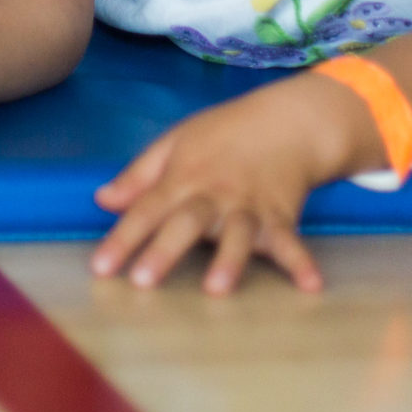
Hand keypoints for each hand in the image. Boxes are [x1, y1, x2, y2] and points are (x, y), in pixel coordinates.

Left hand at [90, 81, 335, 294]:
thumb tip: (102, 200)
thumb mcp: (175, 142)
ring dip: (228, 261)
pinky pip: (291, 242)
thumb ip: (139, 174)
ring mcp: (249, 207)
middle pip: (186, 223)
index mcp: (183, 177)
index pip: (146, 209)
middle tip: (142, 282)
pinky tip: (311, 285)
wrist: (286, 121)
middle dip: (164, 251)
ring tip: (217, 290)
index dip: (122, 239)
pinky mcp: (281, 217)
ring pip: (237, 234)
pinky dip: (301, 263)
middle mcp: (214, 194)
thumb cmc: (224, 134)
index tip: (100, 268)